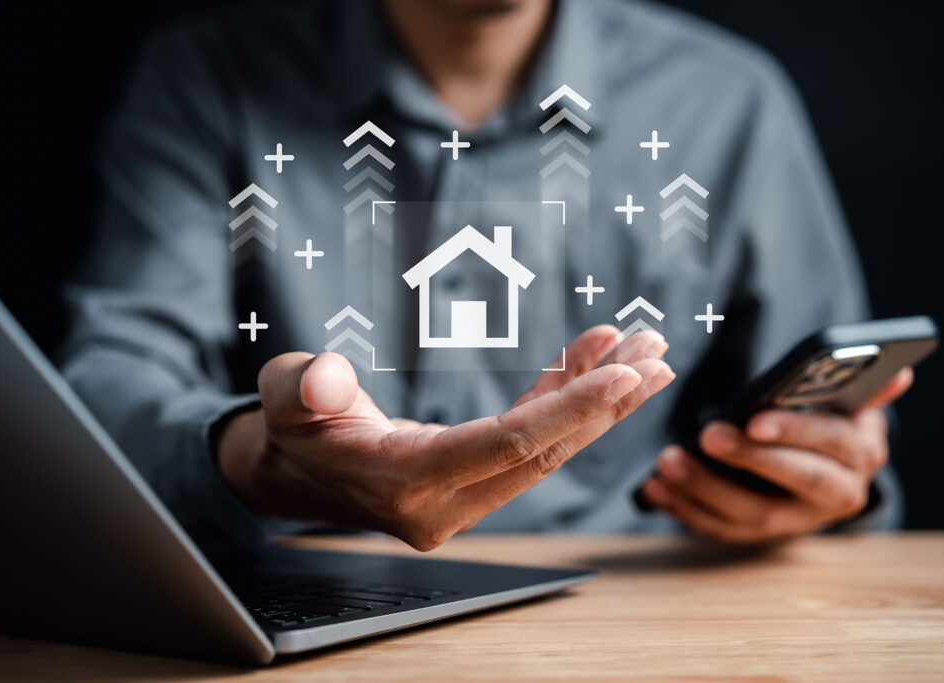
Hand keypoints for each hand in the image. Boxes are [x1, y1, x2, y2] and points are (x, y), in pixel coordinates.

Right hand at [219, 326, 674, 549]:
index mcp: (404, 483)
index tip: (624, 372)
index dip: (569, 408)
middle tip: (656, 354)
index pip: (506, 446)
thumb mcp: (287, 396)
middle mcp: (444, 505)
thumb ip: (304, 388)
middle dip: (605, 403)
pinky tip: (589, 363)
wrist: (297, 467)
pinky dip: (561, 400)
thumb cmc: (293, 424)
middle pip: (542, 452)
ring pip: (545, 450)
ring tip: (645, 356)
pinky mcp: (472, 482)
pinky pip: (528, 441)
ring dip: (596, 403)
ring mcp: (462, 500)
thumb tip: (326, 381)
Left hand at [640, 368, 913, 543]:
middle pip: (792, 482)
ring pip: (751, 515)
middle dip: (748, 460)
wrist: (829, 468)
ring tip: (665, 463)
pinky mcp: (762, 536)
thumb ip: (865, 386)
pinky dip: (685, 510)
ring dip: (704, 490)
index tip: (755, 418)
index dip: (794, 431)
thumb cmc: (831, 419)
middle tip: (706, 435)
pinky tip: (654, 489)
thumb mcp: (851, 401)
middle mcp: (836, 494)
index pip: (831, 443)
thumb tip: (899, 371)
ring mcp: (797, 521)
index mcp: (861, 453)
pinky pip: (721, 529)